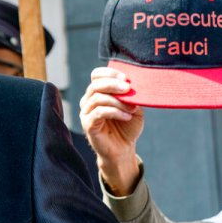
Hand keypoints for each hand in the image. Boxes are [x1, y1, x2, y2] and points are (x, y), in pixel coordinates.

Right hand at [78, 67, 143, 195]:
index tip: (125, 78)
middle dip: (112, 84)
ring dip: (117, 101)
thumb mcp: (134, 107)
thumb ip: (131, 96)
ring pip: (97, 98)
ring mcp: (86, 113)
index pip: (96, 75)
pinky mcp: (88, 125)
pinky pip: (99, 113)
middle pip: (95, 85)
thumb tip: (135, 84)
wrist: (123, 149)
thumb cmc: (127, 127)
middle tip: (128, 88)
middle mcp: (88, 101)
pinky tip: (126, 116)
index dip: (109, 73)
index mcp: (98, 93)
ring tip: (131, 108)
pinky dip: (115, 112)